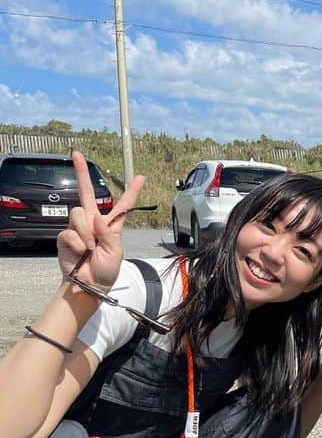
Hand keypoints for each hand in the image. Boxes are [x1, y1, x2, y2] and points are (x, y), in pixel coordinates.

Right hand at [57, 151, 144, 290]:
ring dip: (86, 233)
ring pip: (79, 215)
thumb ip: (109, 234)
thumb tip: (96, 219)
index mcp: (111, 225)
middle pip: (86, 192)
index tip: (141, 177)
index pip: (122, 205)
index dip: (132, 192)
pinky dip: (77, 243)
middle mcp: (93, 222)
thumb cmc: (106, 270)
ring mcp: (78, 228)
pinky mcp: (65, 236)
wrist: (90, 284)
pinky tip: (80, 252)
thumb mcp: (116, 252)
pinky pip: (70, 232)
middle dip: (81, 173)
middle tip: (76, 154)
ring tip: (90, 249)